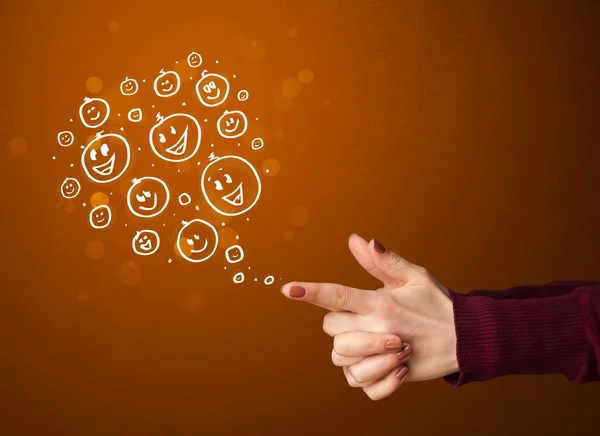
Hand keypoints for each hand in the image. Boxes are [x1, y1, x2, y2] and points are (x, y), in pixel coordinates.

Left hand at [281, 234, 457, 393]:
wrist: (467, 339)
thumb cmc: (437, 304)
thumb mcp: (414, 276)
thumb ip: (382, 261)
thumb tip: (358, 239)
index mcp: (382, 303)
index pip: (339, 295)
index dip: (311, 291)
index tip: (288, 289)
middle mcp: (379, 329)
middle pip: (332, 329)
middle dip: (337, 323)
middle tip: (360, 318)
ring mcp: (385, 356)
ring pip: (340, 359)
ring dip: (349, 351)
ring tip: (372, 343)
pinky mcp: (392, 377)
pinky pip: (360, 383)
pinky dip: (364, 377)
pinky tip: (379, 363)